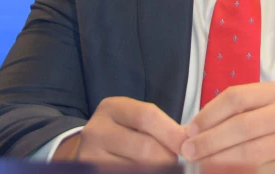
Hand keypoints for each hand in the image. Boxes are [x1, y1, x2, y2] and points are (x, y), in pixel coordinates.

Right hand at [54, 96, 186, 162]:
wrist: (87, 150)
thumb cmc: (122, 132)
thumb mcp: (134, 120)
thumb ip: (159, 125)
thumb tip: (188, 139)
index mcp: (111, 108)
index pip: (147, 116)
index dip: (171, 132)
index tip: (187, 145)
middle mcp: (97, 130)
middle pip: (144, 147)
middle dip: (168, 157)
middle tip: (178, 163)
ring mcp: (90, 156)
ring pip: (136, 168)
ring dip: (158, 170)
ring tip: (167, 168)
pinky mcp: (92, 172)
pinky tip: (154, 172)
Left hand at [181, 81, 274, 165]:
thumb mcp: (265, 106)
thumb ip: (235, 112)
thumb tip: (194, 129)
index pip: (236, 97)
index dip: (209, 114)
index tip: (190, 130)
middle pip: (241, 126)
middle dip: (209, 141)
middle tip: (189, 152)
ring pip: (249, 154)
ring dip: (218, 162)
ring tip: (200, 166)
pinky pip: (261, 173)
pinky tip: (222, 173)